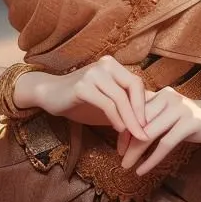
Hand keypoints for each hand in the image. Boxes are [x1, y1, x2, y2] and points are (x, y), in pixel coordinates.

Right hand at [29, 55, 148, 141]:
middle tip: (145, 135)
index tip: (147, 126)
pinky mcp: (82, 86)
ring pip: (120, 98)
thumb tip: (151, 119)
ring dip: (130, 120)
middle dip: (140, 114)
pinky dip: (116, 119)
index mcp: (112, 65)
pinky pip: (106, 104)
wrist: (49, 95)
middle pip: (132, 88)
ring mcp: (93, 73)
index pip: (136, 83)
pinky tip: (119, 130)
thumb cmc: (81, 101)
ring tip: (134, 137)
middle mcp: (105, 65)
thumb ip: (125, 106)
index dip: (144, 105)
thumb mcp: (107, 102)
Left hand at [117, 87, 200, 175]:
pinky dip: (152, 159)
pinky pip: (166, 144)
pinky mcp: (190, 123)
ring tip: (127, 165)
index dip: (123, 128)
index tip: (119, 146)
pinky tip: (142, 170)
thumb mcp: (167, 111)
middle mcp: (168, 97)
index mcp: (160, 93)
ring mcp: (180, 110)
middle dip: (127, 141)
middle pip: (140, 121)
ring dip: (136, 152)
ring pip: (150, 133)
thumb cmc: (185, 117)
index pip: (135, 110)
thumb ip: (149, 115)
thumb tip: (121, 126)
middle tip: (120, 157)